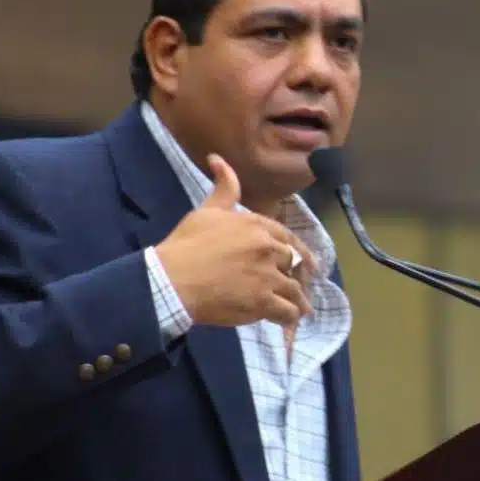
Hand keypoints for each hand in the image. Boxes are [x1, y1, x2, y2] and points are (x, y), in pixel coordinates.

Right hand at [154, 154, 316, 327]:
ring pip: (294, 289)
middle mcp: (268, 249)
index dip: (299, 250)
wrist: (173, 279)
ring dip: (298, 300)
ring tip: (301, 309)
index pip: (288, 237)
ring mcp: (267, 277)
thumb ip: (223, 187)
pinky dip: (290, 317)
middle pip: (293, 263)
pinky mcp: (262, 302)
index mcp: (257, 226)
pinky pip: (287, 311)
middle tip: (301, 288)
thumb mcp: (206, 210)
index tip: (306, 261)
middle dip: (298, 276)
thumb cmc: (187, 244)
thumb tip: (219, 158)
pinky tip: (289, 321)